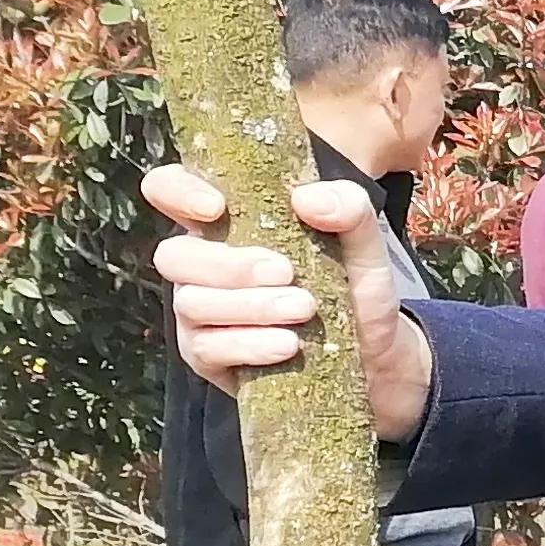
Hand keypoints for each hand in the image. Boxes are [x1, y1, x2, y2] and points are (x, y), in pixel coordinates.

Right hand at [144, 166, 433, 443]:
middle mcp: (202, 264)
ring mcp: (199, 312)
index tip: (217, 207)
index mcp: (226, 222)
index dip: (178, 192)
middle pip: (174, 255)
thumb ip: (348, 207)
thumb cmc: (354, 289)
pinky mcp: (208, 356)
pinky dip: (250, 344)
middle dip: (229, 265)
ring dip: (251, 306)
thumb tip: (308, 198)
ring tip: (304, 308)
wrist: (376, 356)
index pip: (168, 189)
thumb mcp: (364, 243)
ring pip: (192, 304)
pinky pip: (207, 349)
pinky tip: (288, 344)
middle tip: (286, 272)